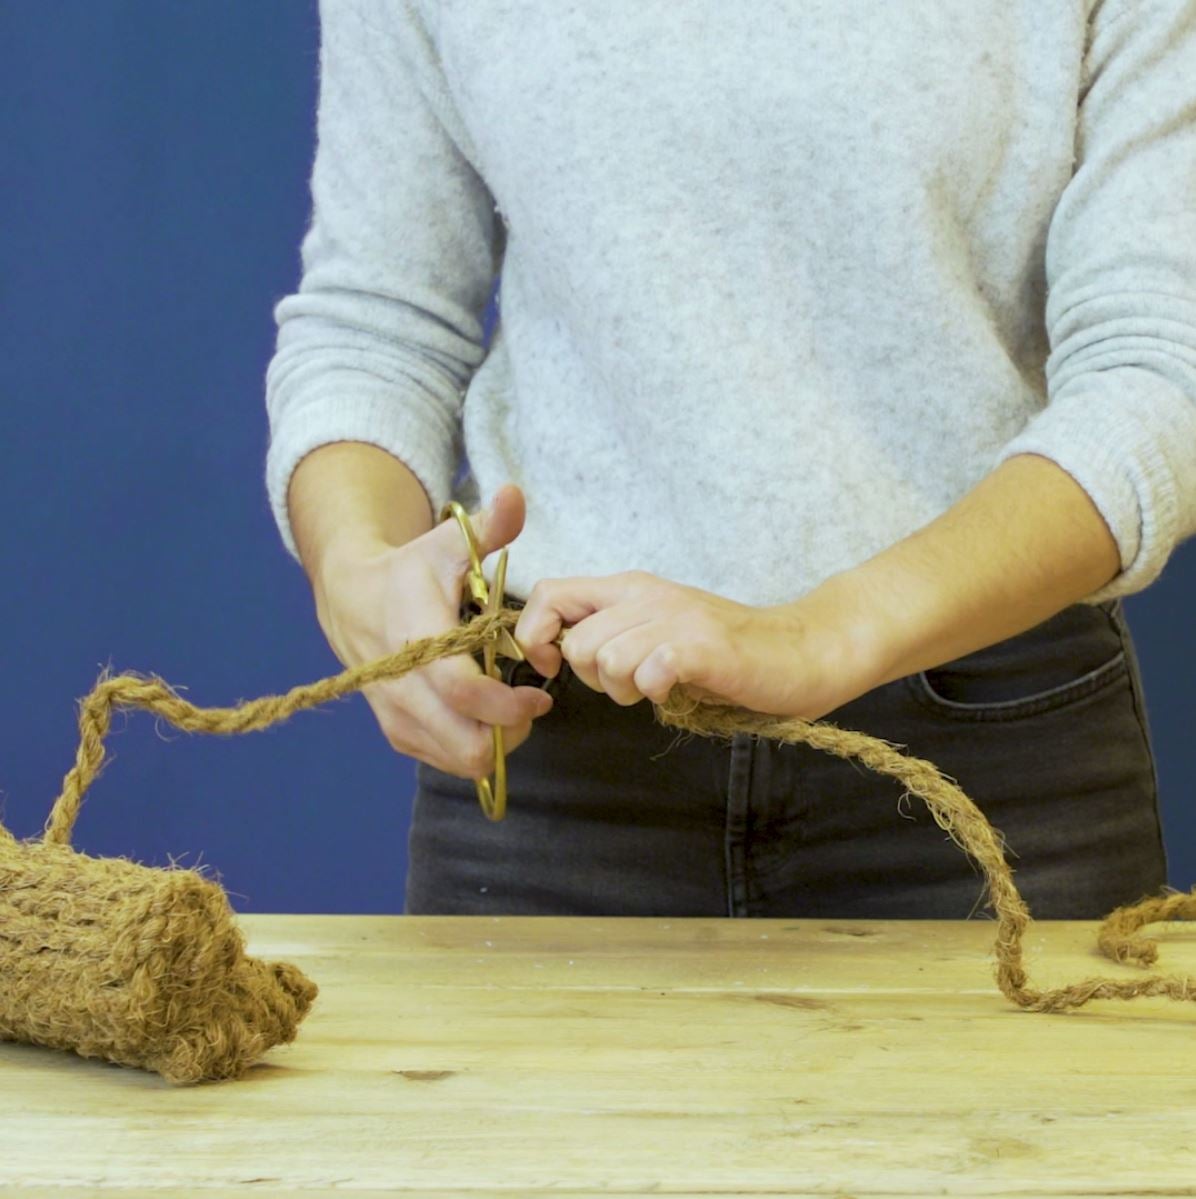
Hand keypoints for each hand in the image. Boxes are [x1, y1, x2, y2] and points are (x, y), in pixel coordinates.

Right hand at [311, 483, 554, 781]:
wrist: (352, 598)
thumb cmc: (410, 571)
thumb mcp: (446, 543)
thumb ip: (488, 526)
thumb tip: (517, 493)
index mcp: (417, 637)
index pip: (461, 689)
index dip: (506, 704)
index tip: (540, 696)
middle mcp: (401, 684)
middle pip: (462, 741)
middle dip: (506, 734)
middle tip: (530, 708)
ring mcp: (396, 713)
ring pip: (453, 758)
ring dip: (492, 744)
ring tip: (511, 713)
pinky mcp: (396, 731)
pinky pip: (439, 758)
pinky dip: (469, 749)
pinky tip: (484, 720)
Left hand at [512, 570, 879, 720]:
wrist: (800, 650)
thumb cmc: (725, 651)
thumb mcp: (655, 631)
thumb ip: (611, 633)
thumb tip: (559, 652)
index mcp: (629, 589)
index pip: (549, 593)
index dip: (536, 635)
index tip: (555, 665)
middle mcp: (647, 595)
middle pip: (576, 643)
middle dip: (593, 680)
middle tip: (635, 683)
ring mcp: (675, 617)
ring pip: (605, 660)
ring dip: (627, 689)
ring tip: (661, 686)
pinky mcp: (702, 646)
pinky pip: (649, 672)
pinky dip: (657, 691)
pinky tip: (679, 688)